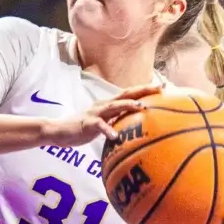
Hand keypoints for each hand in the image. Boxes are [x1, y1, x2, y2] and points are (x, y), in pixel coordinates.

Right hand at [45, 84, 161, 147]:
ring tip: (142, 107)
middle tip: (160, 88)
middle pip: (126, 94)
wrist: (59, 131)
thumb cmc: (83, 129)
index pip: (130, 94)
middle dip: (143, 90)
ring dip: (128, 106)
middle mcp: (104, 105)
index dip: (146, 90)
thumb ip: (117, 122)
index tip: (163, 87)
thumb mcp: (104, 124)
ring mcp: (95, 113)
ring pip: (114, 106)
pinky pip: (99, 126)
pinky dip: (107, 130)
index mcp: (109, 104)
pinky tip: (115, 136)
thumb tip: (135, 127)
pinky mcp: (87, 123)